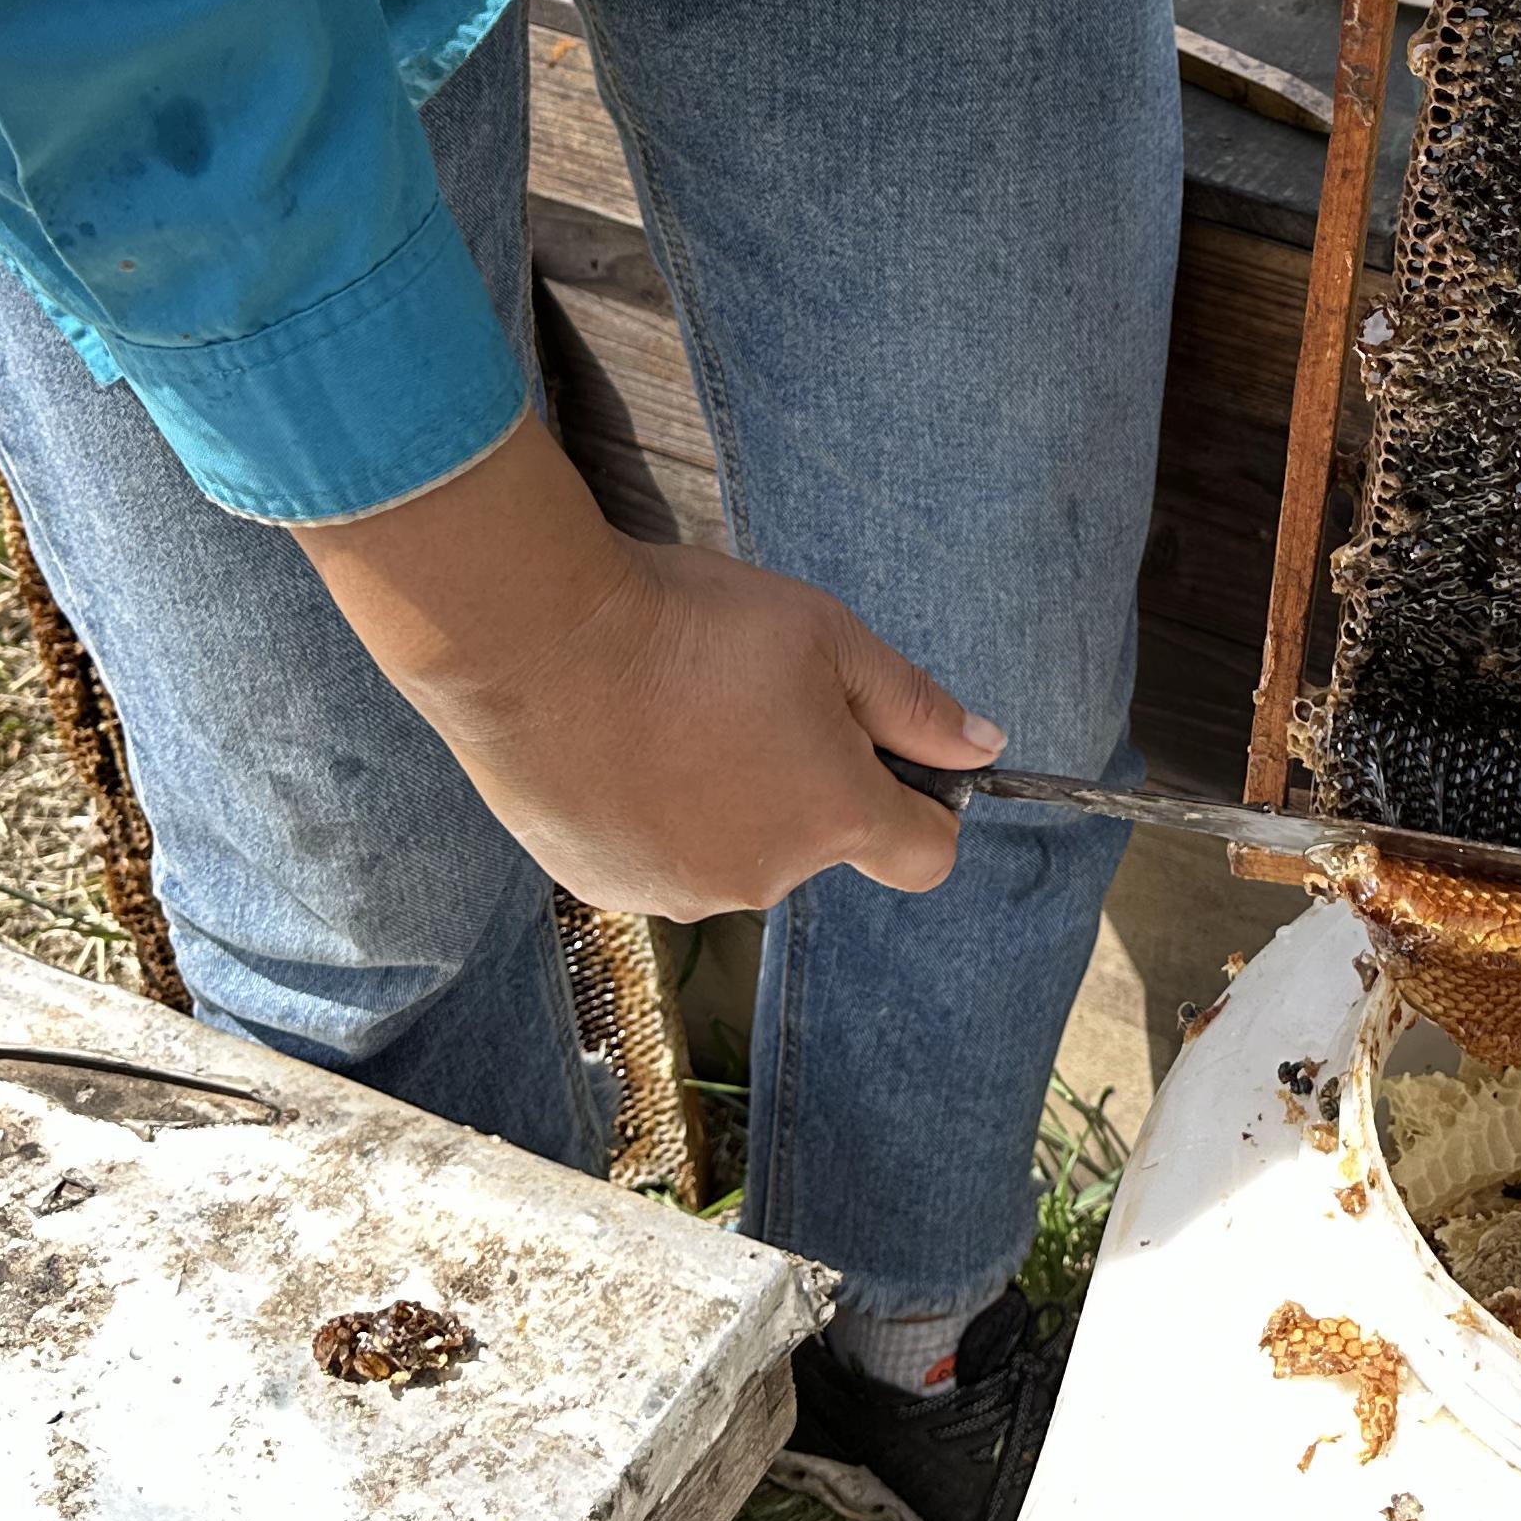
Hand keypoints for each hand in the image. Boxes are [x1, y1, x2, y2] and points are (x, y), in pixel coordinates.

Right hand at [289, 411, 997, 918]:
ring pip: (734, 850)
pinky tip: (624, 746)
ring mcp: (679, 892)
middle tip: (752, 695)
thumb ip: (914, 705)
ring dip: (727, 799)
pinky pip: (658, 857)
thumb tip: (984, 748)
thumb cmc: (693, 628)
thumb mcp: (829, 638)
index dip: (922, 807)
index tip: (886, 755)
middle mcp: (765, 878)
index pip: (924, 855)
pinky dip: (656, 814)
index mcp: (835, 818)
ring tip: (675, 714)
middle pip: (818, 842)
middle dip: (806, 782)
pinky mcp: (605, 888)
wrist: (536, 642)